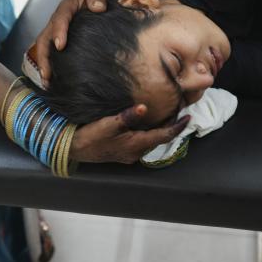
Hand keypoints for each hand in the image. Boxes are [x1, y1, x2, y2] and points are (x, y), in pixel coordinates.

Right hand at [33, 0, 108, 85]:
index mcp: (66, 8)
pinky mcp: (58, 36)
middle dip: (43, 57)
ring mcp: (55, 29)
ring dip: (43, 64)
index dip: (59, 32)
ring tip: (47, 83)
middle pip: (44, 38)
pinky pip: (49, 50)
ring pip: (43, 47)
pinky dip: (49, 64)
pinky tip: (53, 80)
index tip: (61, 46)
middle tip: (47, 75)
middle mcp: (56, 20)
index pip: (60, 19)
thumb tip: (98, 7)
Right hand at [70, 104, 190, 163]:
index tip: (188, 117)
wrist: (73, 148)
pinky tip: (146, 122)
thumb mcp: (109, 124)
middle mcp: (136, 152)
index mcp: (136, 145)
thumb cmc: (91, 136)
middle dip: (171, 126)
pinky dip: (149, 131)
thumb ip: (127, 116)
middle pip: (160, 138)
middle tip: (179, 111)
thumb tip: (143, 107)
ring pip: (151, 140)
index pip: (164, 135)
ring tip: (167, 115)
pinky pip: (142, 141)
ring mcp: (129, 154)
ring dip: (160, 129)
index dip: (177, 127)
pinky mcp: (122, 152)